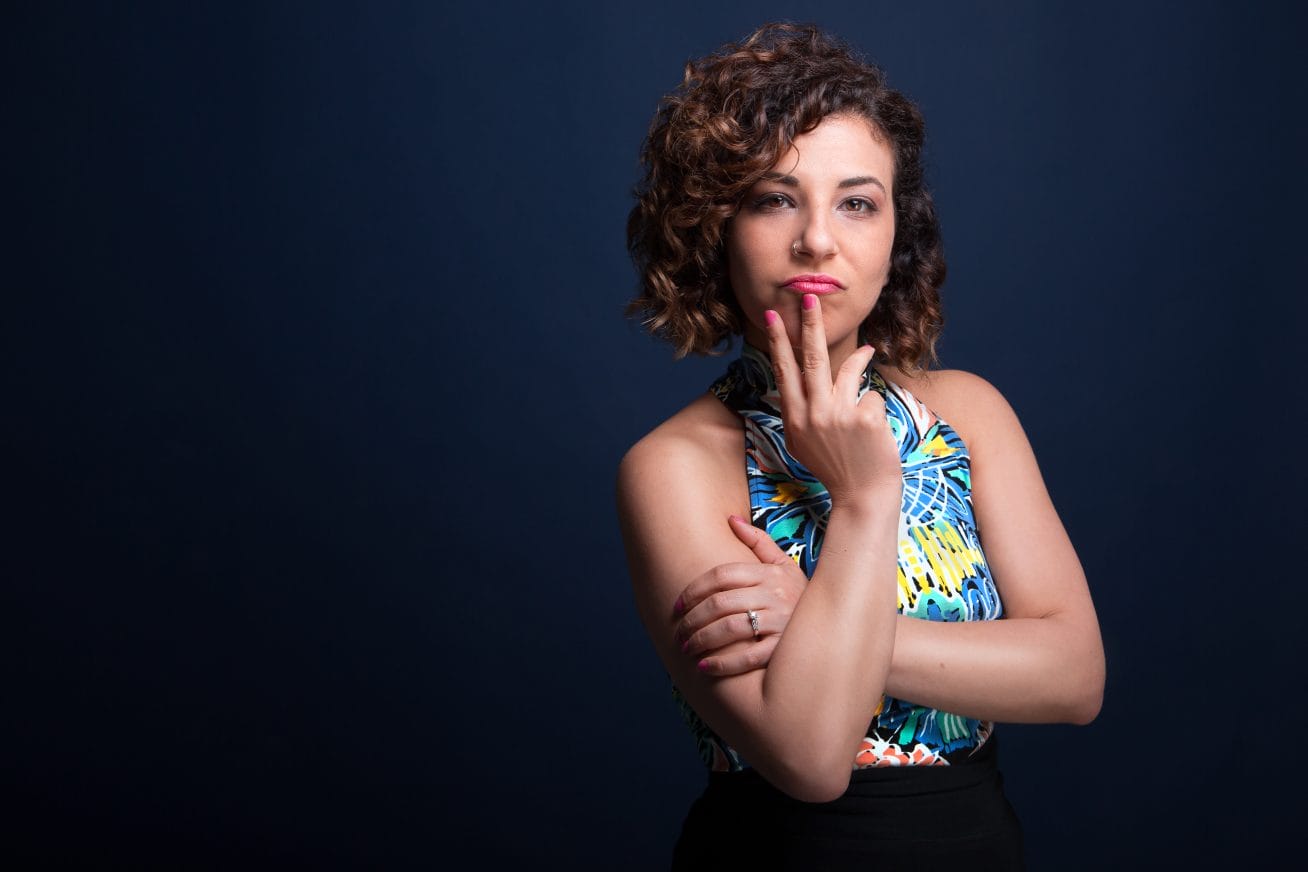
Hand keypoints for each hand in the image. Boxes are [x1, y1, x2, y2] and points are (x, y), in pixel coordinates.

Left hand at [674, 514, 806, 675]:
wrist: (834, 626)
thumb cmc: (799, 595)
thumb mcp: (784, 565)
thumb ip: (758, 541)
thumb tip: (730, 519)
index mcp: (770, 573)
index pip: (722, 575)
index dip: (694, 590)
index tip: (677, 606)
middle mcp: (775, 595)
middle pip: (721, 602)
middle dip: (692, 619)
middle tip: (678, 633)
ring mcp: (781, 623)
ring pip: (730, 628)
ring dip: (702, 640)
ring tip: (687, 648)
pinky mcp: (784, 650)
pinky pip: (748, 657)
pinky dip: (723, 664)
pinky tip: (705, 668)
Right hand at [765, 294, 901, 505]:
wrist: (864, 497)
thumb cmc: (836, 467)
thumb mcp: (805, 443)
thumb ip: (801, 412)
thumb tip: (803, 380)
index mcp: (794, 420)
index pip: (784, 372)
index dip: (779, 342)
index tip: (774, 316)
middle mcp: (812, 416)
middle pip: (811, 360)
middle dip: (810, 325)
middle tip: (809, 297)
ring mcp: (839, 417)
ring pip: (848, 370)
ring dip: (858, 357)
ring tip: (867, 352)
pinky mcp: (864, 419)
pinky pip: (871, 395)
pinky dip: (875, 407)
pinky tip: (875, 429)